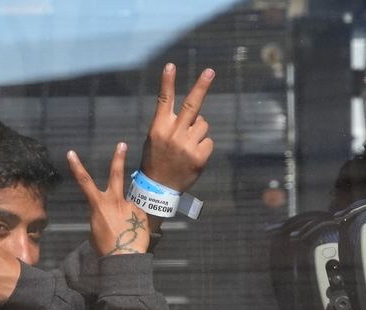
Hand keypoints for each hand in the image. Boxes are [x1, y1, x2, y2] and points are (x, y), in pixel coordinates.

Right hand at [68, 143, 149, 256]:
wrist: (125, 257)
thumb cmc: (106, 247)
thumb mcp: (96, 229)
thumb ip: (102, 215)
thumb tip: (111, 213)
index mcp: (99, 205)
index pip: (84, 182)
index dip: (77, 167)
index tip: (71, 153)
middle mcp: (115, 201)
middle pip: (116, 174)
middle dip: (118, 158)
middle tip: (122, 144)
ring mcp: (130, 205)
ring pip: (128, 205)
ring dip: (126, 215)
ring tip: (126, 231)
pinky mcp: (141, 213)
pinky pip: (136, 215)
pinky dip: (134, 223)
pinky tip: (133, 233)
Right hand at [140, 63, 214, 192]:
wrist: (158, 188)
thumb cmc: (157, 159)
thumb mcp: (155, 138)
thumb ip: (172, 124)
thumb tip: (197, 114)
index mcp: (159, 127)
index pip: (164, 100)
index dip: (167, 82)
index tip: (170, 65)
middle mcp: (173, 134)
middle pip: (192, 105)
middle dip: (201, 86)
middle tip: (210, 71)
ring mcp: (187, 145)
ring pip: (203, 125)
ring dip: (199, 132)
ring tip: (186, 146)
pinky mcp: (199, 156)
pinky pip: (208, 141)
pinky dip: (203, 147)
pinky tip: (192, 157)